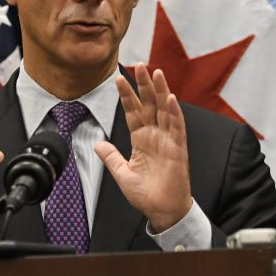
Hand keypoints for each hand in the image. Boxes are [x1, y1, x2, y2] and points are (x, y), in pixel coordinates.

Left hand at [94, 63, 191, 232]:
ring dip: (159, 91)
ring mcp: (167, 139)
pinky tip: (170, 97)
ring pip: (163, 109)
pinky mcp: (178, 148)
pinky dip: (174, 112)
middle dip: (142, 84)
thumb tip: (97, 144)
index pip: (132, 111)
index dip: (126, 95)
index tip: (117, 78)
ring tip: (155, 72)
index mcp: (141, 139)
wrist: (162, 211)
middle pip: (148, 104)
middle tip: (138, 64)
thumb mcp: (122, 173)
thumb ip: (111, 157)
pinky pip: (177, 127)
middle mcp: (155, 135)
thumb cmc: (146, 194)